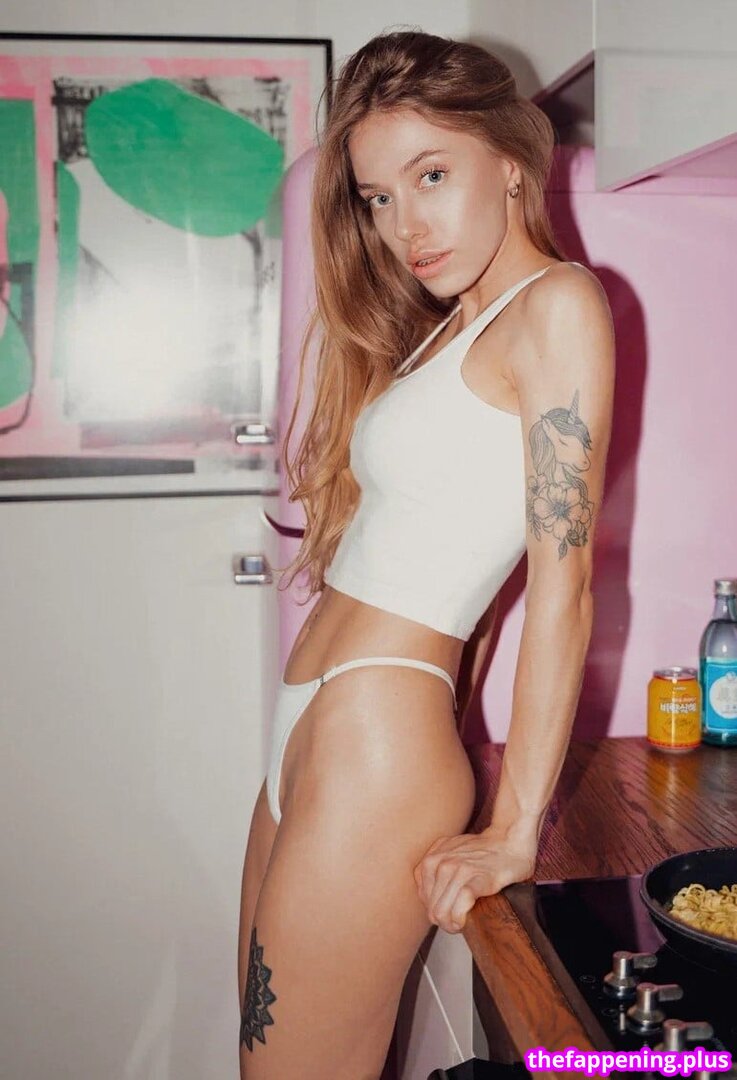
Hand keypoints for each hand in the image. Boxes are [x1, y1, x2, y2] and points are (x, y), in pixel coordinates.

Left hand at [413, 830, 536, 933]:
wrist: (511, 841)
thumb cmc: (484, 852)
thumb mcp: (450, 852)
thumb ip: (436, 869)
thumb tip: (429, 900)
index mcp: (432, 858)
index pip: (423, 897)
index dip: (436, 910)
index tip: (449, 912)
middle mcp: (441, 862)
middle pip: (432, 908)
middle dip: (444, 922)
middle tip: (457, 923)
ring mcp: (458, 869)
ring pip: (442, 911)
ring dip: (452, 924)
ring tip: (462, 923)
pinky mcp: (477, 878)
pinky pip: (459, 906)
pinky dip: (461, 919)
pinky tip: (466, 921)